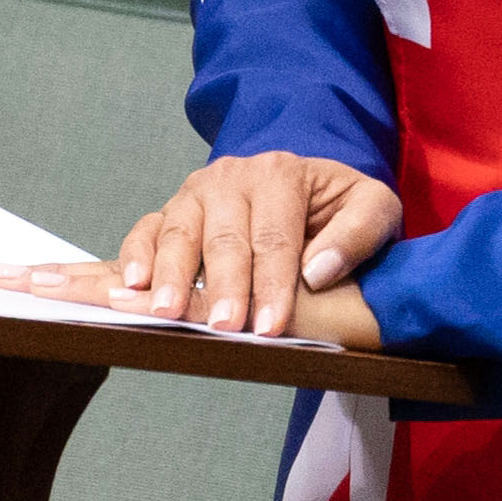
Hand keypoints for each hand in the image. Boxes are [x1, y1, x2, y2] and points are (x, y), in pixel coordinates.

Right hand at [0, 150, 400, 345]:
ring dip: (170, 275)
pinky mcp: (170, 213)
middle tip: (225, 326)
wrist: (305, 188)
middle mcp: (231, 178)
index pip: (275, 235)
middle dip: (222, 285)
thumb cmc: (339, 208)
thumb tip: (319, 270)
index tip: (272, 326)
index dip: (272, 284)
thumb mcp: (372, 209)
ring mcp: (194, 195)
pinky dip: (132, 257)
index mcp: (282, 174)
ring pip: (177, 232)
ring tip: (167, 310)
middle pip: (222, 237)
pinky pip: (144, 232)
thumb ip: (358, 234)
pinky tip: (129, 286)